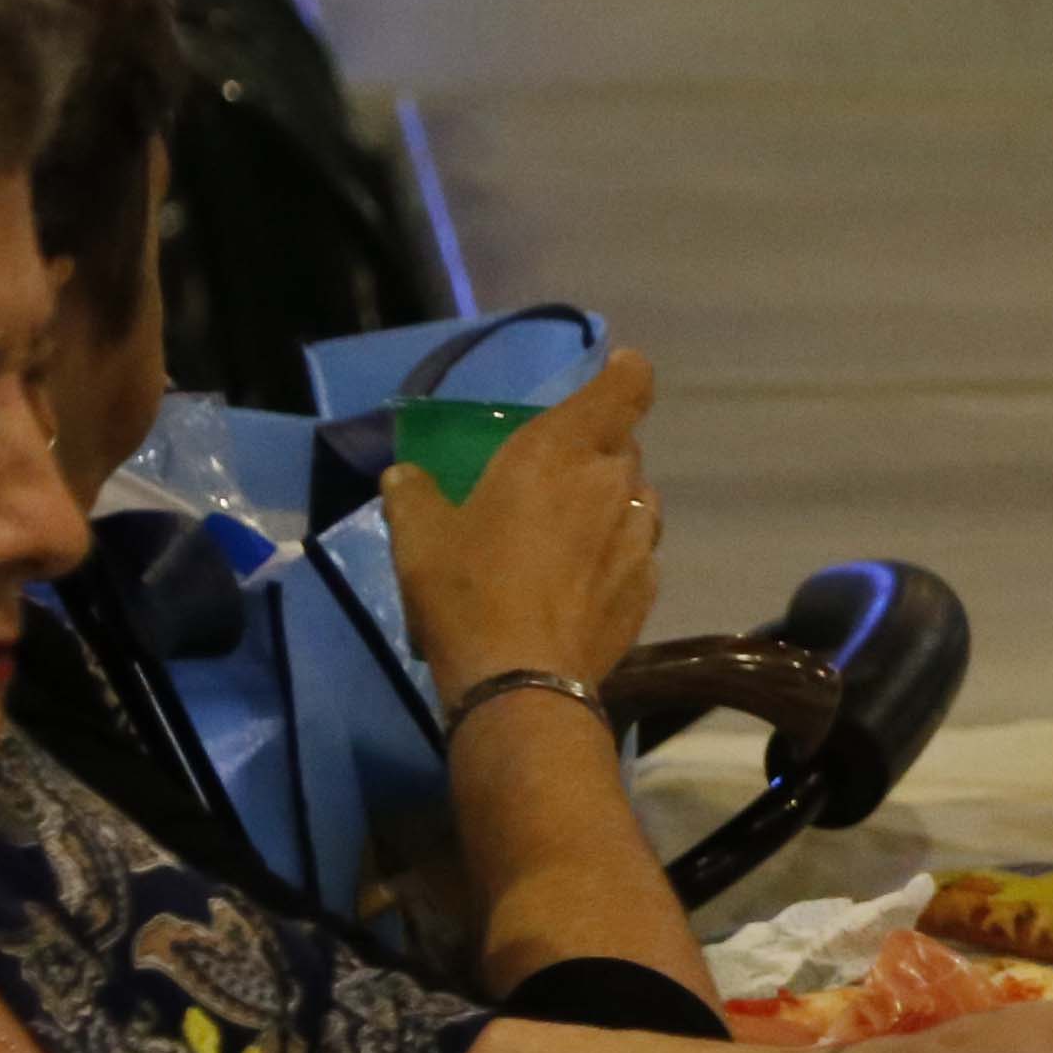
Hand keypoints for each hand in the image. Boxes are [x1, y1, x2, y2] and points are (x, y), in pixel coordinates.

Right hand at [387, 351, 662, 693]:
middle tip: (556, 474)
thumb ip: (413, 494)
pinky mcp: (647, 592)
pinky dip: (615, 557)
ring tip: (570, 531)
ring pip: (637, 501)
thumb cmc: (467, 590)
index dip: (626, 374)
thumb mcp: (419, 536)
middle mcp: (614, 484)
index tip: (619, 370)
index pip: (624, 389)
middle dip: (597, 452)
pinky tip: (582, 583)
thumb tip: (404, 477)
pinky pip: (637, 555)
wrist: (520, 682)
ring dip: (611, 505)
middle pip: (623, 448)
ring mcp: (640, 541)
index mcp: (562, 450)